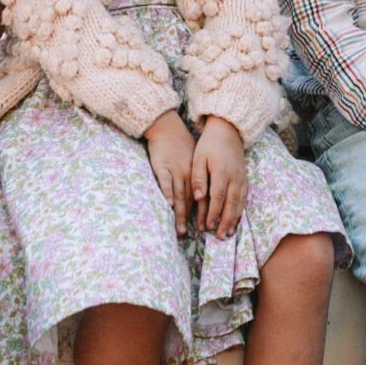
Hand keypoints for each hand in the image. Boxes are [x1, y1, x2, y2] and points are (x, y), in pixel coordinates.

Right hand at [144, 110, 197, 233]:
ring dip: (179, 214)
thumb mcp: (194, 160)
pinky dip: (167, 194)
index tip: (203, 229)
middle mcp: (189, 174)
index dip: (203, 214)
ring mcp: (175, 171)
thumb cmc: (180, 145)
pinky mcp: (162, 166)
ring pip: (179, 196)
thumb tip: (198, 198)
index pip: (202, 198)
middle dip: (191, 220)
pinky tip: (168, 205)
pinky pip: (165, 182)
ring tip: (179, 230)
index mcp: (197, 174)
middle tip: (190, 237)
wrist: (167, 127)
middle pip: (191, 201)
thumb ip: (196, 178)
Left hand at [191, 117, 246, 238]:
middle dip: (225, 222)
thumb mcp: (198, 158)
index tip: (206, 227)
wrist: (228, 130)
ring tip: (228, 233)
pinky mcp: (244, 178)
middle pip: (231, 205)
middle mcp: (234, 178)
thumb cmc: (209, 144)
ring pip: (239, 203)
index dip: (212, 214)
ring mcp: (241, 178)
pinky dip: (240, 210)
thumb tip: (198, 198)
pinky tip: (236, 219)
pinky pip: (244, 197)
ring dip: (234, 220)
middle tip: (220, 237)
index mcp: (221, 173)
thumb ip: (198, 178)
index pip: (217, 198)